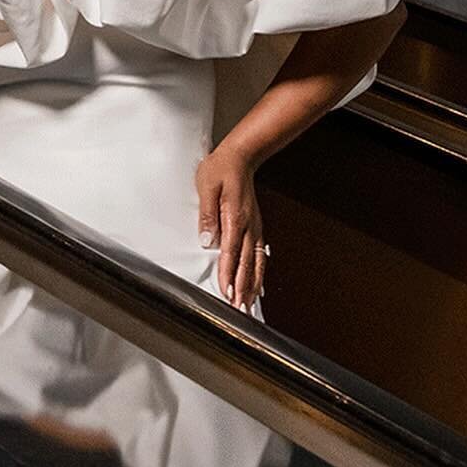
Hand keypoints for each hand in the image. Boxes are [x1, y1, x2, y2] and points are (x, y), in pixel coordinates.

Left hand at [194, 143, 267, 310]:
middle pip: (247, 263)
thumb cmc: (220, 169)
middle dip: (243, 288)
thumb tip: (207, 240)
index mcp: (235, 218)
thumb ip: (206, 214)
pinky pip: (260, 253)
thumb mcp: (206, 186)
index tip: (226, 293)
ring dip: (253, 284)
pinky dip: (260, 271)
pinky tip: (258, 283)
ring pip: (256, 261)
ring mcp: (254, 227)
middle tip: (240, 309)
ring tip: (250, 303)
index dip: (229, 275)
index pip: (231, 253)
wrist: (241, 157)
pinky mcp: (255, 226)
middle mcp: (249, 226)